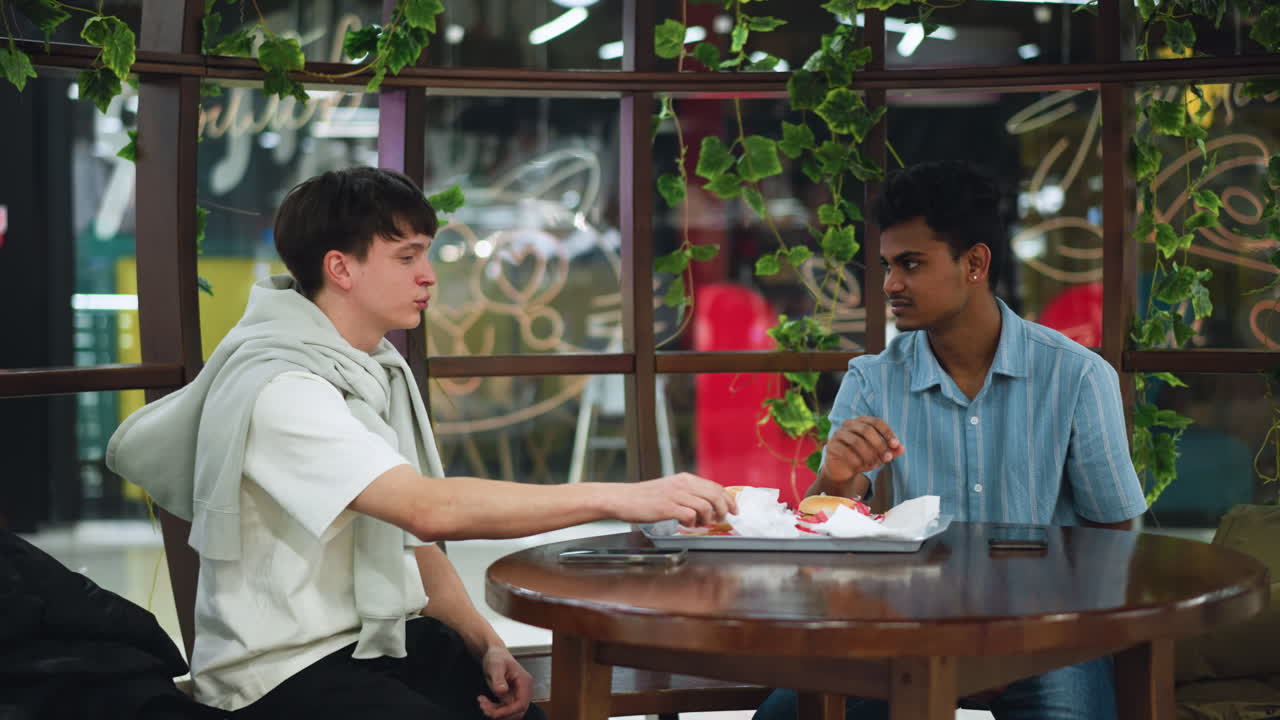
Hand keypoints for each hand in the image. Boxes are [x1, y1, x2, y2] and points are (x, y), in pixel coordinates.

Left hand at [477, 645, 534, 719]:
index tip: (492, 713)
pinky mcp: (512, 696)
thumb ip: (499, 679)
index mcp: (525, 682)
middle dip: (500, 713)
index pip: (521, 704)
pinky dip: (494, 708)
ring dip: (495, 712)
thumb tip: (502, 691)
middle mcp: (525, 690)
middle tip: (483, 707)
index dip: (507, 711)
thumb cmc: (497, 657)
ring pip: (510, 712)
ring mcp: (519, 694)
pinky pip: (505, 708)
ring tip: (482, 702)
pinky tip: (484, 701)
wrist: (495, 654)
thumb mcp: (496, 666)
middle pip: (517, 711)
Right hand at [610, 472, 735, 526]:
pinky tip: (685, 525)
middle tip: (720, 520)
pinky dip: (692, 523)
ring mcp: (675, 495)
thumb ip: (688, 493)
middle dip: (723, 510)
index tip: (734, 510)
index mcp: (685, 479)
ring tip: (699, 524)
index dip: (729, 500)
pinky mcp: (667, 507)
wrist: (622, 498)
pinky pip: (690, 515)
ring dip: (706, 519)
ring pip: (705, 506)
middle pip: (716, 495)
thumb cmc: (645, 498)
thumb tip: (709, 504)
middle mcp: (683, 484)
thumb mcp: (670, 489)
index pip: (716, 486)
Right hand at [822, 417, 902, 486]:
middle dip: (880, 445)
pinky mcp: (831, 446)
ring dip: (869, 454)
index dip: (887, 432)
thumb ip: (890, 451)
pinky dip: (856, 460)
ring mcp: (838, 434)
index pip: (876, 422)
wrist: (843, 469)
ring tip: (875, 465)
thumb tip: (902, 448)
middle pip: (866, 430)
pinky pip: (845, 452)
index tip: (895, 445)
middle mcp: (849, 424)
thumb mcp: (878, 455)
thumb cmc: (862, 458)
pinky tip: (861, 467)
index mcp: (861, 421)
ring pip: (856, 441)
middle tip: (888, 458)